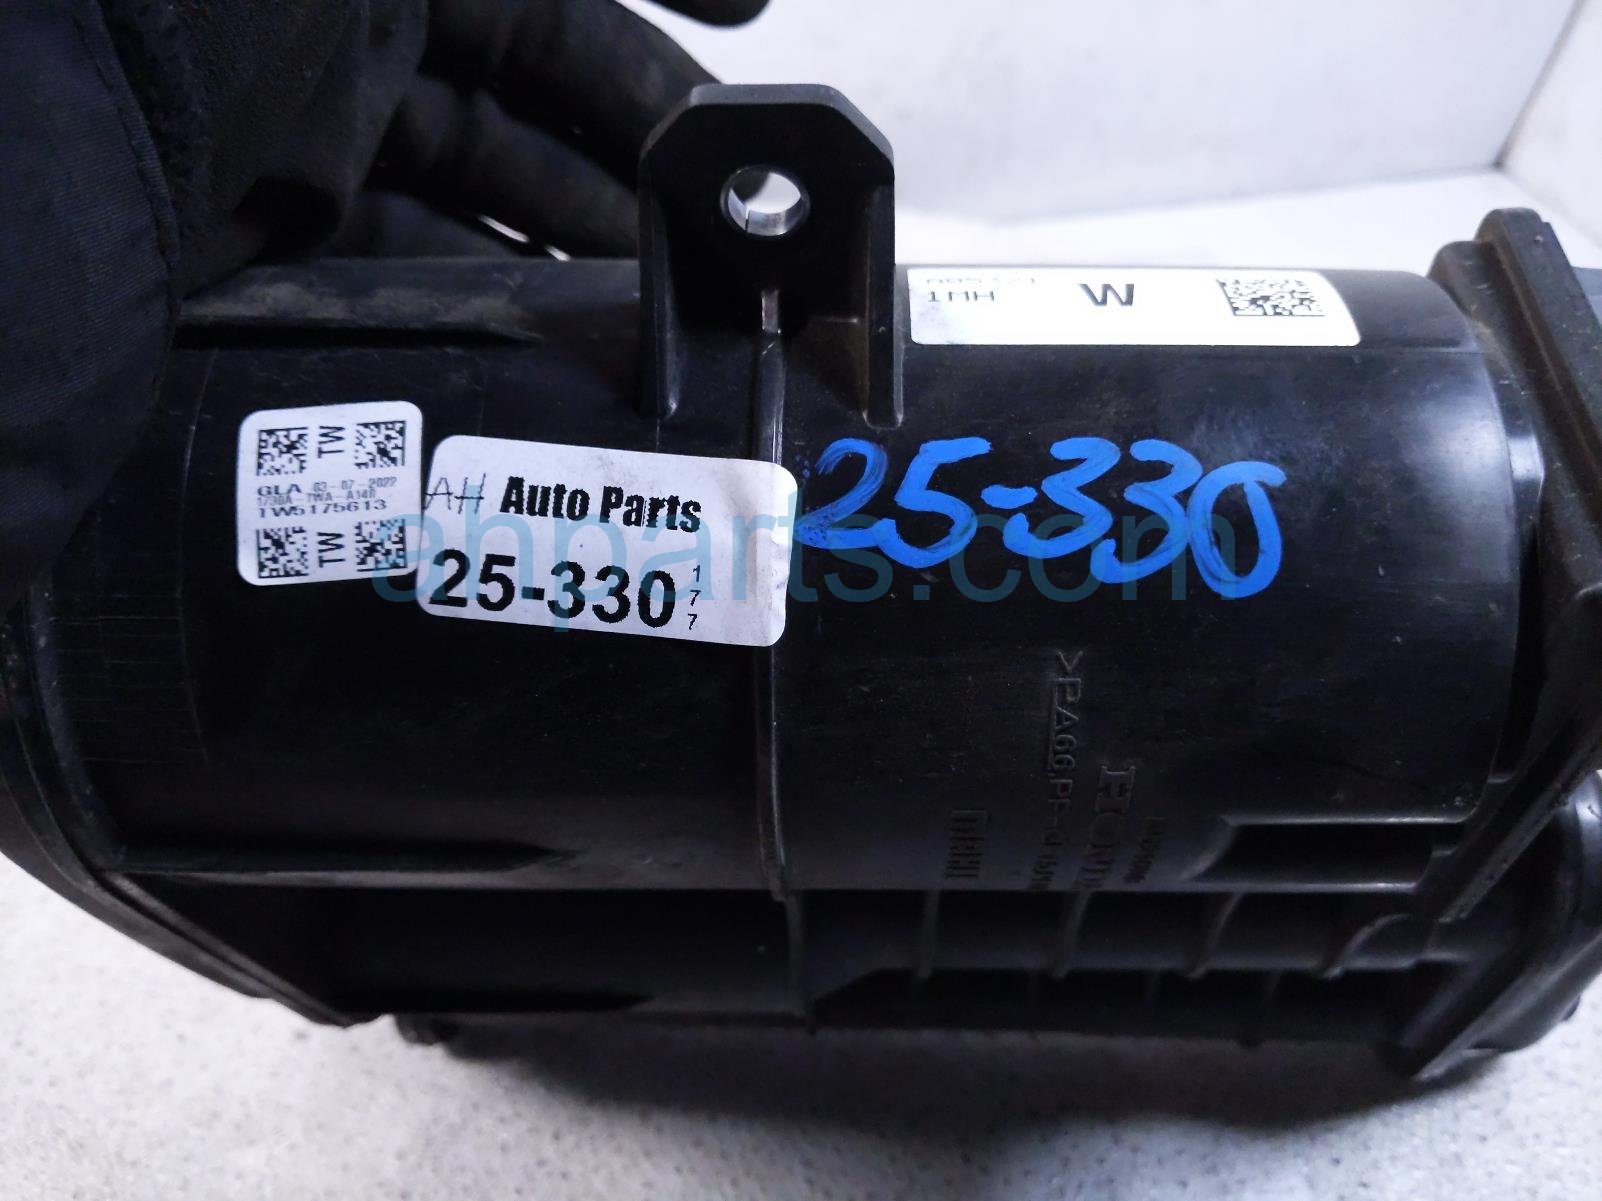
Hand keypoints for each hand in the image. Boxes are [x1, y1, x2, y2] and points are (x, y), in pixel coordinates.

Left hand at [106, 0, 767, 289]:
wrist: (61, 116)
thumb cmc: (238, 2)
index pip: (557, 5)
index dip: (655, 49)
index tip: (748, 99)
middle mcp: (350, 26)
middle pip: (530, 104)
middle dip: (632, 170)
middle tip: (730, 248)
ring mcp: (307, 128)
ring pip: (476, 196)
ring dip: (569, 250)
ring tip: (672, 313)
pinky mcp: (270, 230)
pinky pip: (401, 266)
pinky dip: (479, 298)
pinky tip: (555, 337)